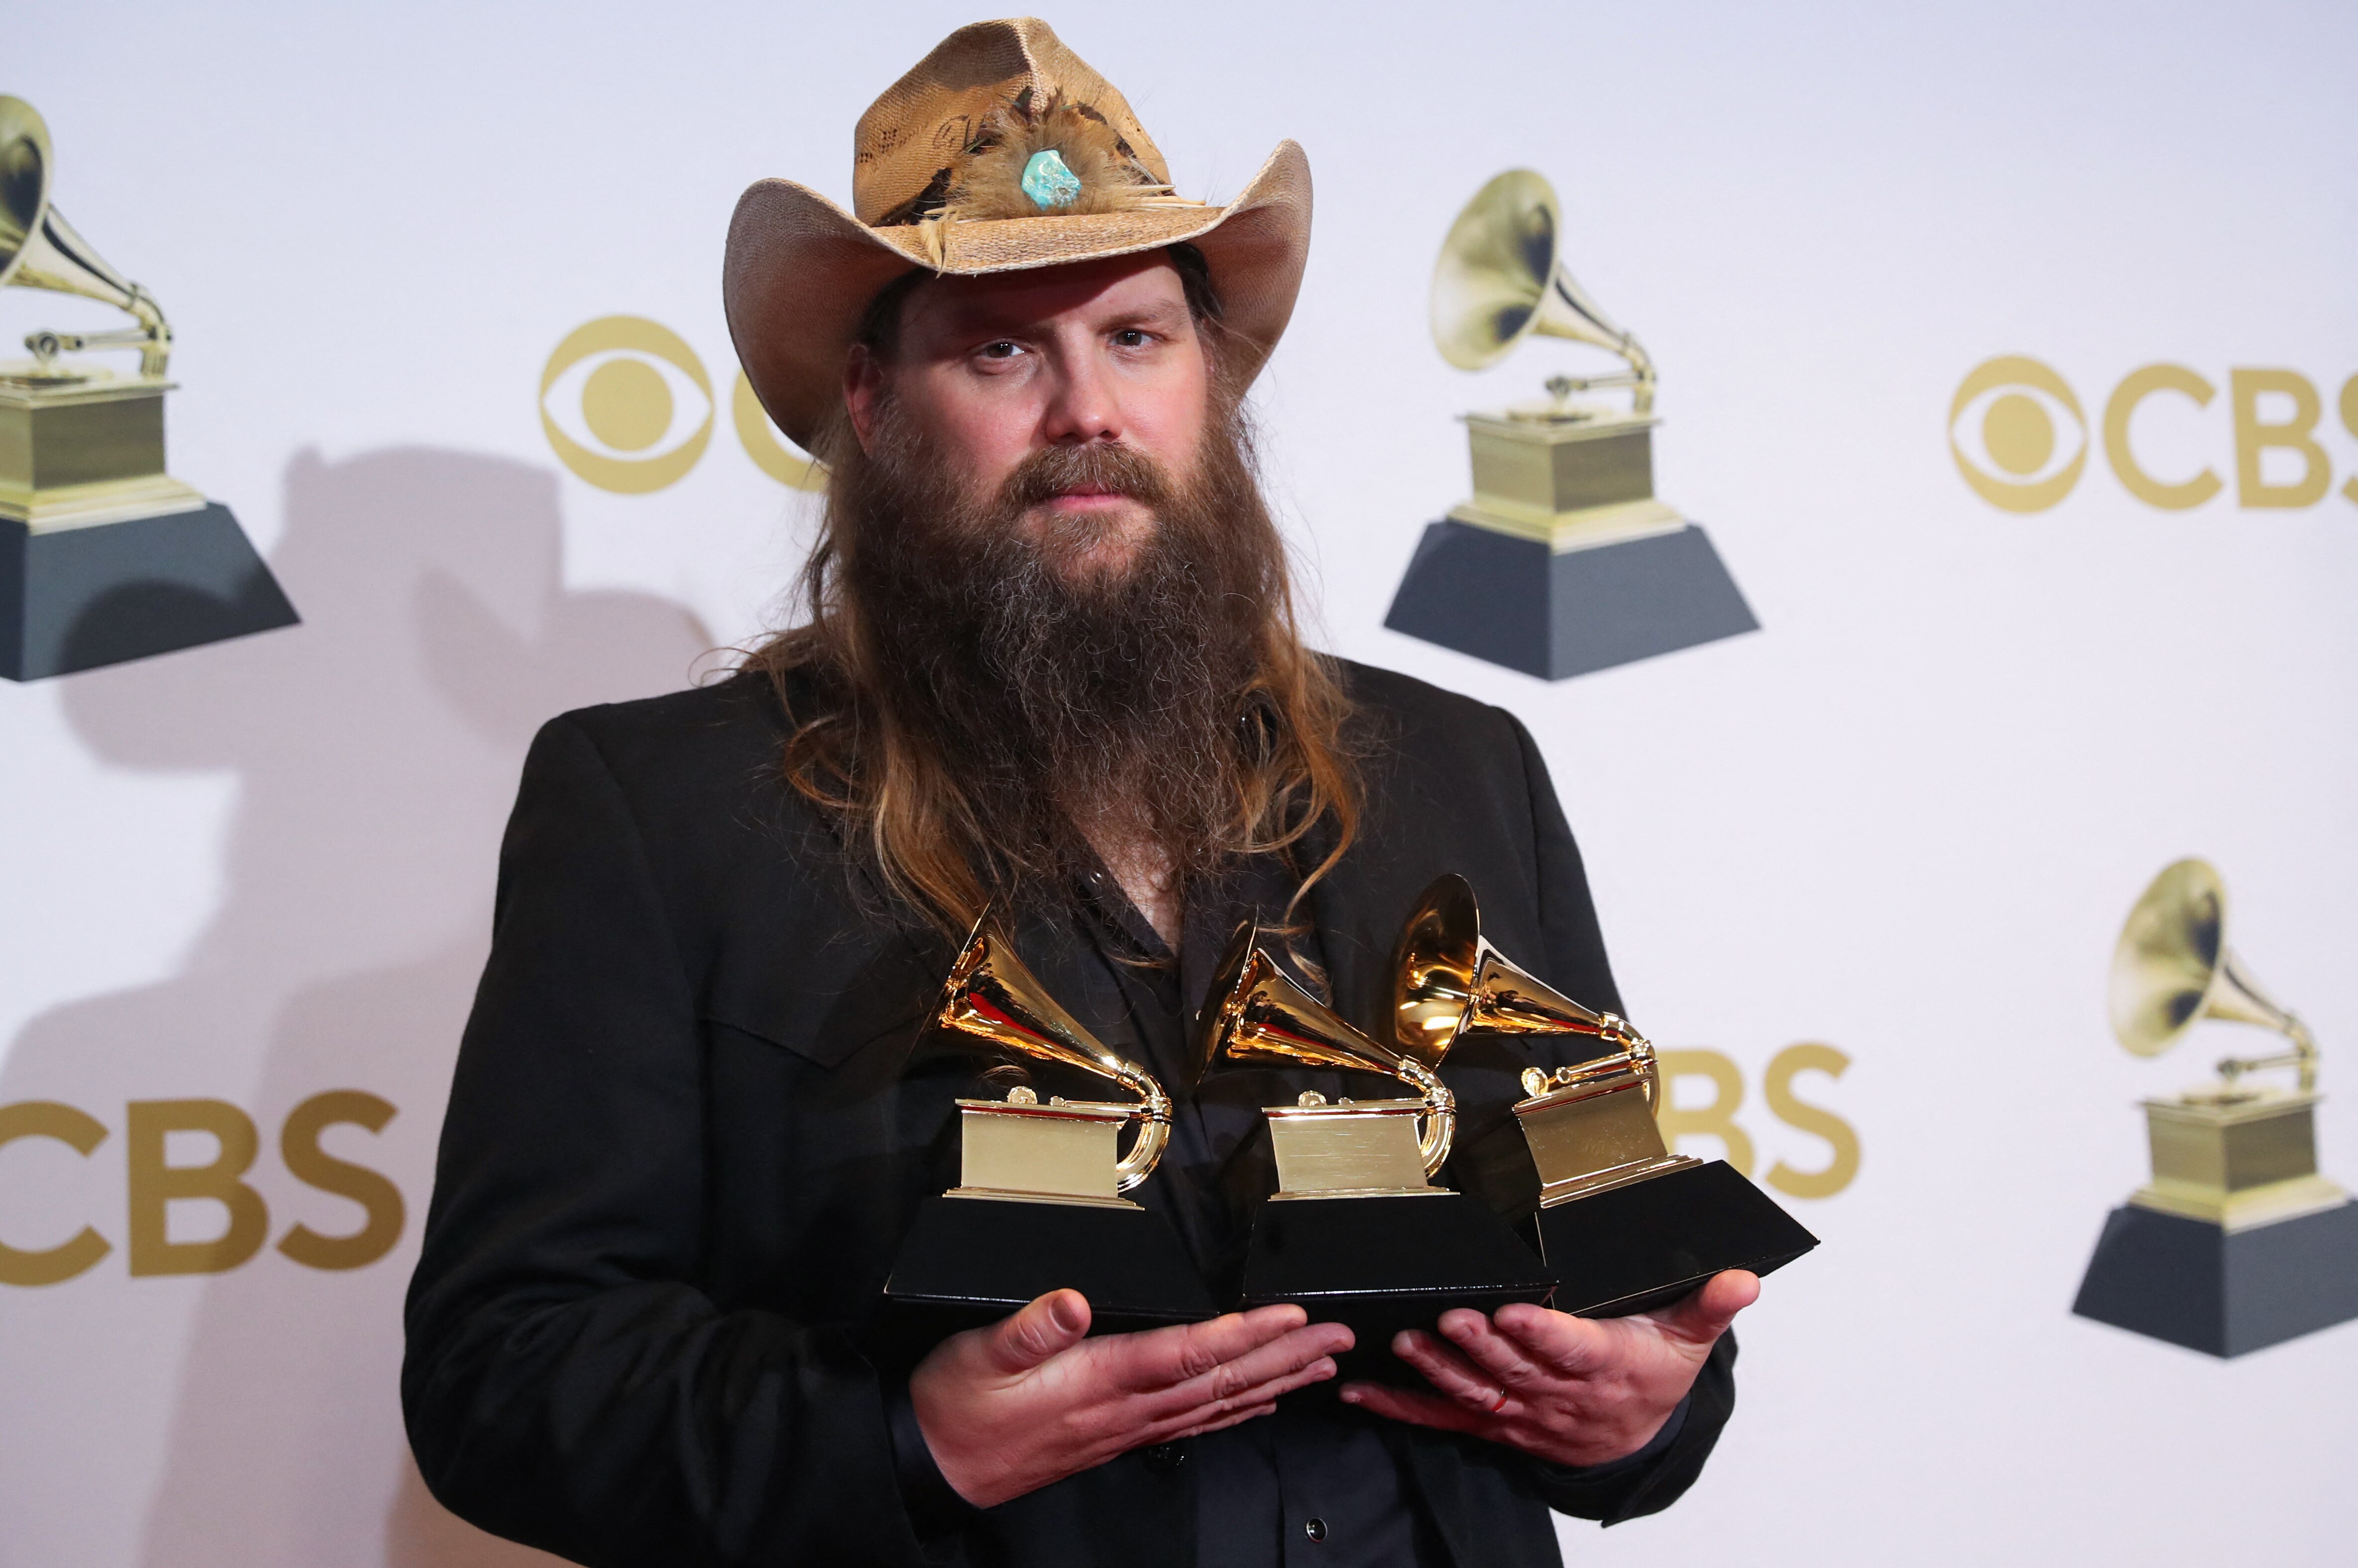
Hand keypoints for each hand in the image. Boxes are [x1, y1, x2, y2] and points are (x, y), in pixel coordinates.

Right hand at [910, 1289, 1352, 1508]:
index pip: (1188, 1354)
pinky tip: (1259, 1402)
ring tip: (1321, 1366)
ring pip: (1217, 1405)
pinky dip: (1235, 1411)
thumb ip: (1029, 1328)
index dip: (1245, 1335)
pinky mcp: (1117, 1438)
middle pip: (1221, 1382)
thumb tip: (1073, 1302)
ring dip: (1274, 1383)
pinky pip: (1193, 1425)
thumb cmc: (955, 1405)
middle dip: (1285, 1357)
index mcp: (1098, 1381)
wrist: (933, 1464)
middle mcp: (1124, 1410)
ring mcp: (1125, 1429)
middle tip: (1339, 1338)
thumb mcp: (978, 1354)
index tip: (1293, 1316)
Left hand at [1338, 1270, 1757, 1467]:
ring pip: (1475, 1391)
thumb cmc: (1654, 1374)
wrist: (1635, 1438)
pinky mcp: (1492, 1420)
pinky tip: (1363, 1389)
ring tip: (1407, 1342)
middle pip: (1514, 1369)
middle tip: (1452, 1317)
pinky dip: (1401, 1404)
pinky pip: (1442, 1416)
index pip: (1571, 1348)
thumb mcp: (1689, 1338)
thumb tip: (1743, 1279)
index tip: (1515, 1314)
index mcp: (1604, 1365)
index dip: (1541, 1334)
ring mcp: (1520, 1411)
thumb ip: (1711, 1305)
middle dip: (1480, 1344)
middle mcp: (1557, 1394)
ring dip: (1439, 1369)